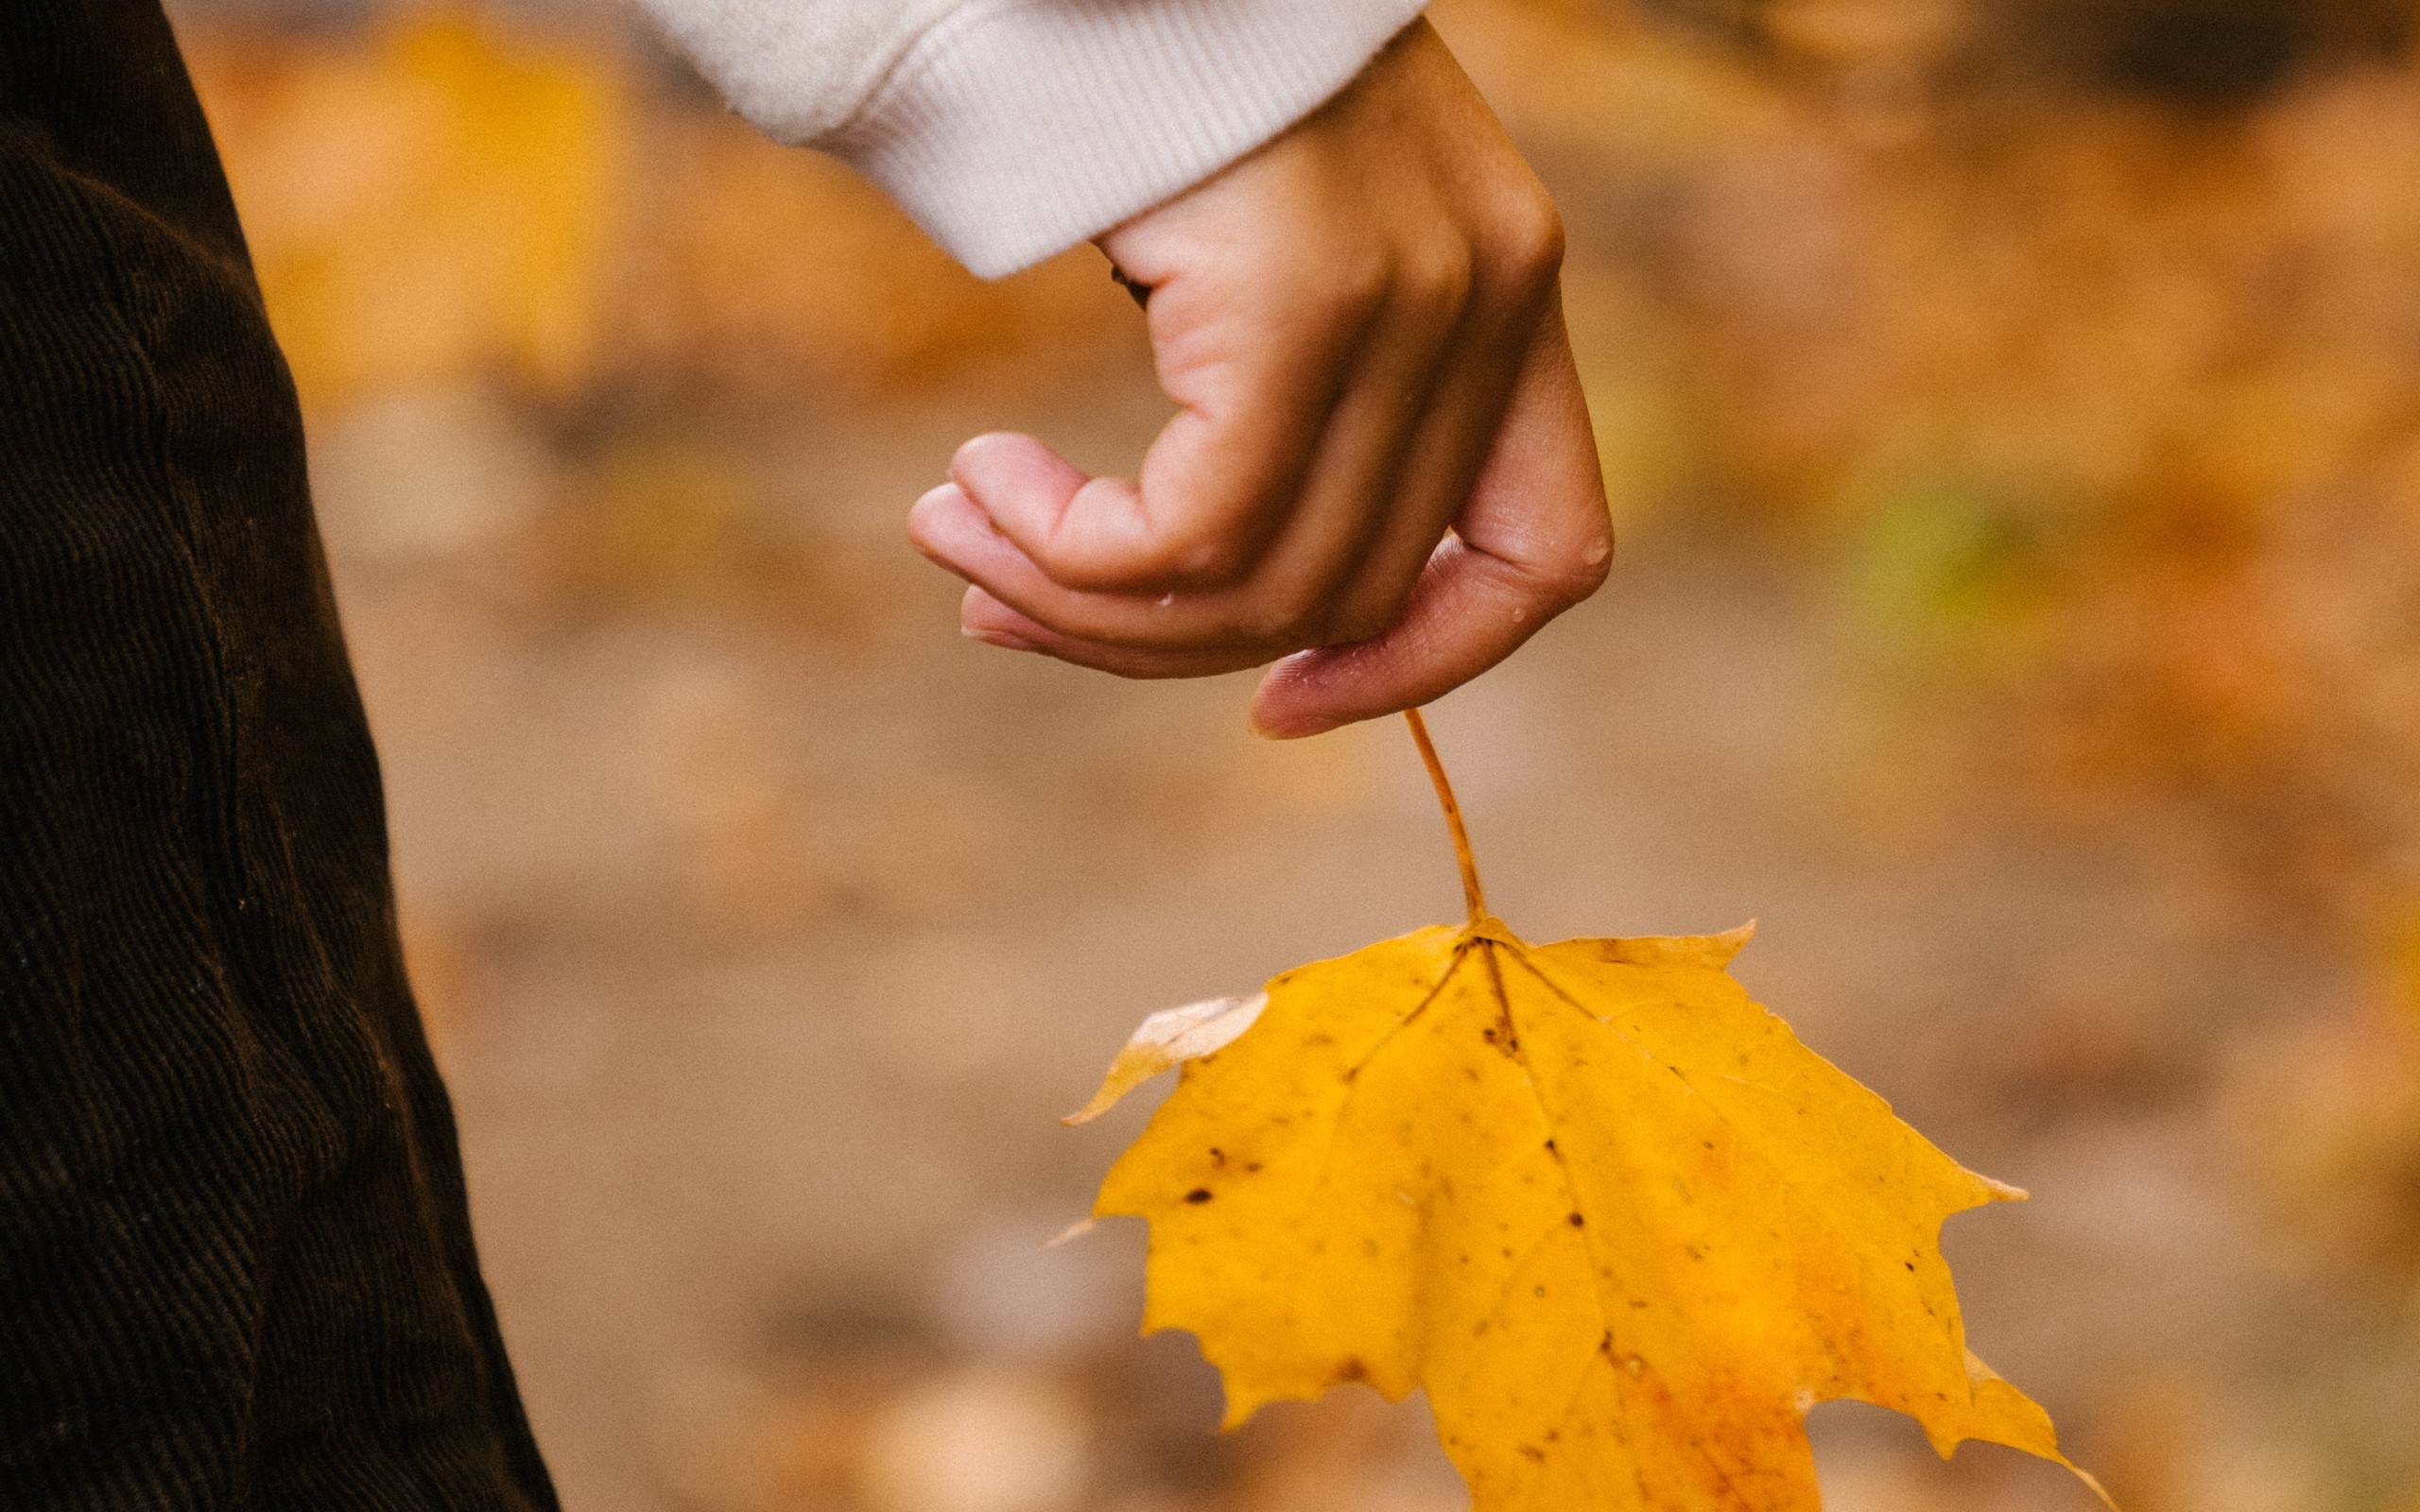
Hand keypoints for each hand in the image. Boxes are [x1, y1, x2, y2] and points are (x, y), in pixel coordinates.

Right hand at [906, 19, 1610, 736]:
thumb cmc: (1164, 58)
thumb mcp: (1274, 233)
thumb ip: (1292, 382)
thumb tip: (1183, 572)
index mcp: (1511, 291)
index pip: (1547, 552)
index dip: (1426, 662)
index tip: (1279, 702)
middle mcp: (1492, 301)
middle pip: (1349, 589)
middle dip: (1156, 639)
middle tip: (996, 602)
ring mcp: (1414, 301)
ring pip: (1263, 582)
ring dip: (1083, 599)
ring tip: (959, 542)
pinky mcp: (1303, 301)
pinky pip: (1194, 530)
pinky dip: (1073, 552)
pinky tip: (983, 484)